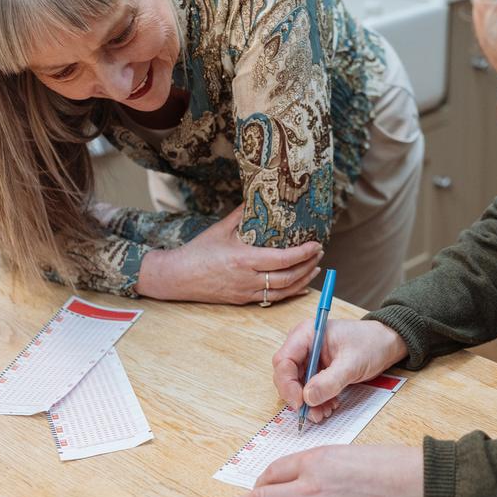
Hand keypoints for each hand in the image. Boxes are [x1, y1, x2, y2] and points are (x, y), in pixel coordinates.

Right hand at [136, 203, 322, 304]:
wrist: (177, 277)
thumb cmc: (198, 251)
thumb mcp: (220, 229)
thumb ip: (242, 214)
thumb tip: (257, 196)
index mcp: (244, 259)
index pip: (283, 259)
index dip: (303, 253)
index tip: (317, 245)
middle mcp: (248, 279)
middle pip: (288, 277)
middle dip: (308, 266)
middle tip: (320, 254)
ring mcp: (246, 293)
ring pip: (283, 291)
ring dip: (303, 280)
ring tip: (315, 268)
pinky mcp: (243, 300)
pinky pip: (272, 299)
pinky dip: (290, 292)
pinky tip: (300, 286)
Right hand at [273, 319, 407, 423]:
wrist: (387, 344)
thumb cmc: (371, 343)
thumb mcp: (352, 363)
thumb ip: (330, 381)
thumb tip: (308, 398)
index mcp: (307, 334)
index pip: (284, 361)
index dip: (287, 384)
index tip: (299, 402)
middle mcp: (303, 346)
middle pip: (286, 375)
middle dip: (298, 397)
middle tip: (312, 413)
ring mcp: (310, 359)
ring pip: (298, 386)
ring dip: (309, 402)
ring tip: (325, 412)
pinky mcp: (317, 371)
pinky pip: (310, 389)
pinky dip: (317, 401)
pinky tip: (330, 406)